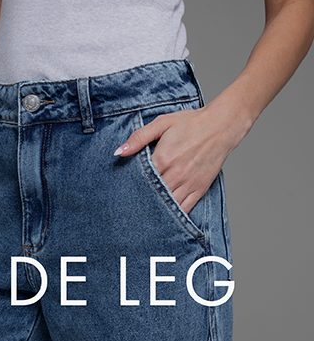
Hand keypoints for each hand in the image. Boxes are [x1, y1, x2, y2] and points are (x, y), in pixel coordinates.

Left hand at [114, 100, 248, 213]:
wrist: (221, 126)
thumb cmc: (191, 123)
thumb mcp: (162, 123)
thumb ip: (139, 137)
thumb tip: (119, 152)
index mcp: (163, 159)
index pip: (140, 179)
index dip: (130, 185)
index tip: (122, 190)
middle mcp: (175, 175)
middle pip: (151, 195)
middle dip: (140, 200)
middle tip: (128, 207)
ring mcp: (188, 184)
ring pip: (167, 205)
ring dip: (155, 209)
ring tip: (143, 214)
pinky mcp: (199, 189)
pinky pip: (184, 209)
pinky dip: (174, 214)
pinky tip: (164, 217)